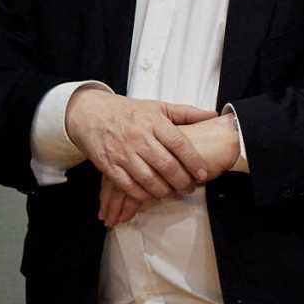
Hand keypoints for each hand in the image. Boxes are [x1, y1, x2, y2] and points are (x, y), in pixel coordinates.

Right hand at [64, 86, 218, 200]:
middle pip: (166, 165)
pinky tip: (152, 196)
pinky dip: (142, 195)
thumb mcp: (158, 106)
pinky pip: (128, 186)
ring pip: (148, 179)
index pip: (179, 144)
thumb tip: (213, 115)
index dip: (194, 161)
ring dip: (165, 191)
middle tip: (191, 187)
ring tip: (174, 194)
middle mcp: (139, 137)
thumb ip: (186, 113)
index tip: (203, 174)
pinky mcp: (108, 165)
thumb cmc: (128, 111)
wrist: (90, 113)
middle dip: (182, 181)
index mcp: (154, 122)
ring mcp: (123, 152)